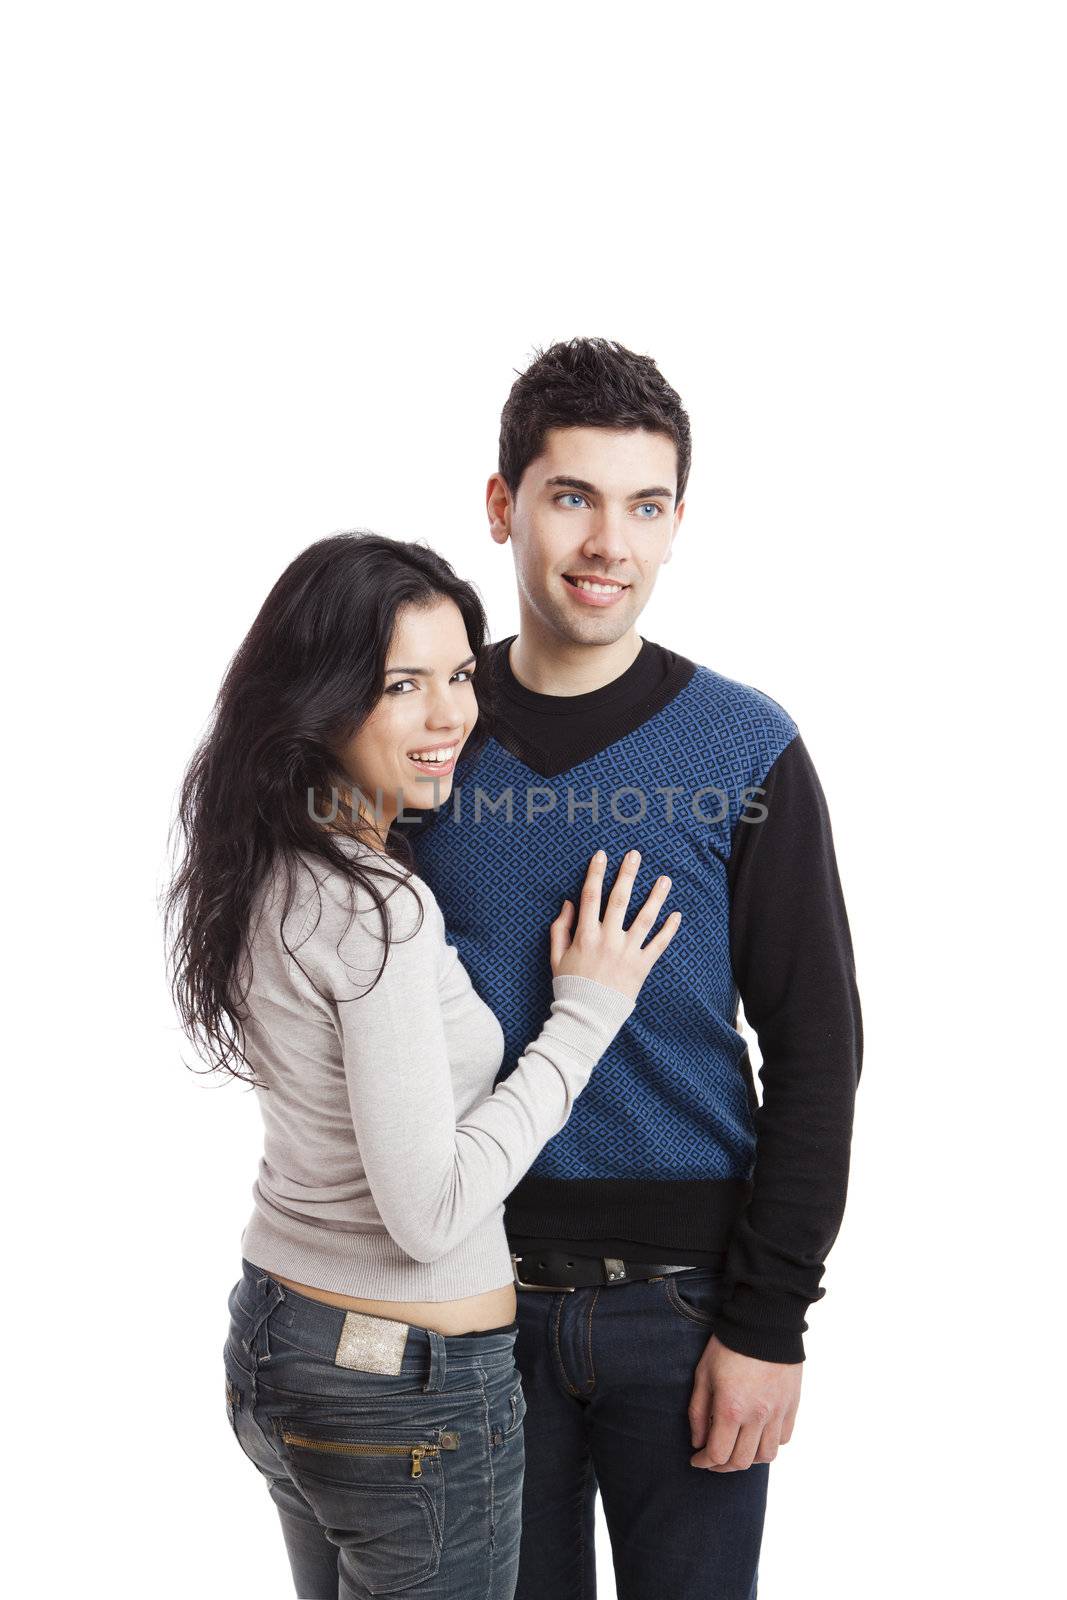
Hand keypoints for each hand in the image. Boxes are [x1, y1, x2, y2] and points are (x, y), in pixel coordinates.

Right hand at [549, 849, 680, 1002]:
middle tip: (635, 855)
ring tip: (664, 879)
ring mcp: (626, 952)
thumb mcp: (556, 957)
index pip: (591, 896)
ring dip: (656, 896)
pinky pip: (658, 944)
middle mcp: (607, 939)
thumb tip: (568, 903)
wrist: (586, 1017)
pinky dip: (669, 930)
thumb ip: (560, 929)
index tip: (601, 855)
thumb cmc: (569, 986)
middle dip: (627, 874)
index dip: (596, 873)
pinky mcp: (641, 966)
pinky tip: (677, 915)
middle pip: (620, 899)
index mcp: (585, 935)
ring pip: (645, 918)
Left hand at [687, 1335, 801, 1470]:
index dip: (704, 1462)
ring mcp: (777, 1412)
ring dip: (749, 1458)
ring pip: (766, 1456)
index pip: (718, 1454)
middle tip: (713, 1458)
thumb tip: (698, 1441)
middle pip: (742, 1462)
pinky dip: (770, 1443)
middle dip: (723, 1466)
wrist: (763, 1322)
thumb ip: (698, 1411)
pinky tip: (758, 1435)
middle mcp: (756, 1416)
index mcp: (730, 1408)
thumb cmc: (728, 1346)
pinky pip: (783, 1438)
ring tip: (737, 1448)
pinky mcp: (791, 1405)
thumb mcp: (703, 1374)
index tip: (697, 1460)